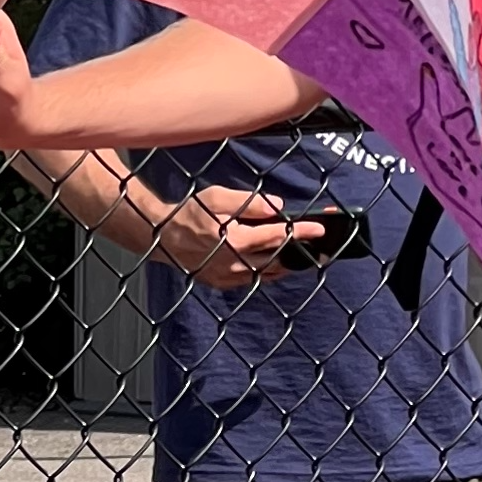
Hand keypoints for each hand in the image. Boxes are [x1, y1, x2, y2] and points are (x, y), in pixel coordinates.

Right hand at [153, 188, 319, 287]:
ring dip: (287, 264)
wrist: (161, 236)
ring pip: (269, 274)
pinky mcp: (223, 284)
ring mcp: (229, 277)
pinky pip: (253, 280)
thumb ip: (248, 202)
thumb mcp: (217, 197)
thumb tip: (277, 206)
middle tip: (320, 246)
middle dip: (301, 252)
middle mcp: (236, 264)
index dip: (302, 232)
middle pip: (279, 260)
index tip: (320, 228)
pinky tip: (277, 263)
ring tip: (304, 255)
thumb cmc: (190, 212)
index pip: (278, 236)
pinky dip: (268, 272)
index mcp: (237, 241)